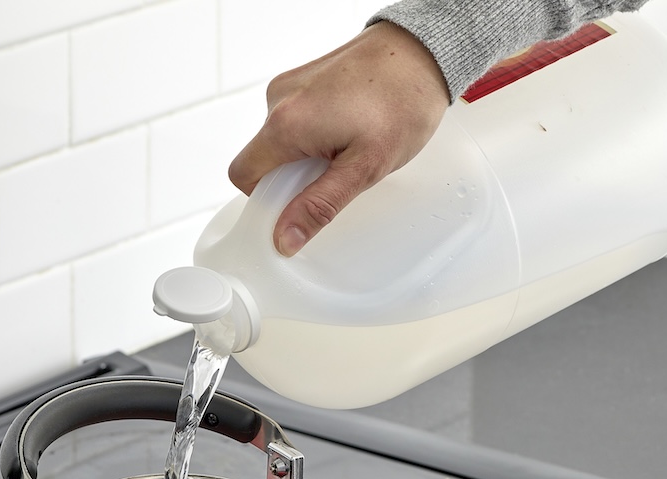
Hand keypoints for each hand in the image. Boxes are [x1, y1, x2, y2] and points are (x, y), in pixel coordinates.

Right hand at [229, 22, 448, 256]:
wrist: (423, 52)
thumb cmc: (401, 103)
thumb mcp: (364, 168)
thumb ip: (319, 206)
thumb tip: (284, 238)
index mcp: (285, 123)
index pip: (243, 175)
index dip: (265, 199)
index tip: (297, 205)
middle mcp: (278, 99)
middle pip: (263, 158)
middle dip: (294, 177)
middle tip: (338, 174)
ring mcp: (290, 85)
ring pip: (280, 140)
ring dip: (306, 154)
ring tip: (350, 146)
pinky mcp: (303, 78)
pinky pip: (294, 120)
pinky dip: (314, 133)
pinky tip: (348, 129)